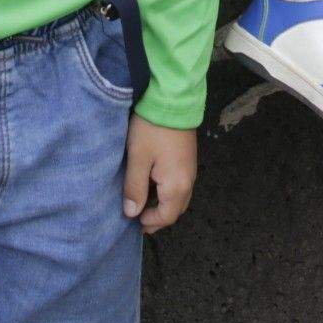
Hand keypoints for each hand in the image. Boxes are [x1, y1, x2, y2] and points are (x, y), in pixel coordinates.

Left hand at [122, 117, 196, 232]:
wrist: (172, 100)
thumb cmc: (152, 130)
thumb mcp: (137, 158)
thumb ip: (135, 188)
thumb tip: (132, 213)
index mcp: (177, 185)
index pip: (167, 216)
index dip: (151, 223)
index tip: (134, 223)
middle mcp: (188, 181)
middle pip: (176, 209)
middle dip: (159, 217)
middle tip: (140, 219)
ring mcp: (191, 169)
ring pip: (180, 197)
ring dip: (164, 205)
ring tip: (145, 204)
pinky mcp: (188, 159)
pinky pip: (181, 184)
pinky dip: (169, 192)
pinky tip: (154, 185)